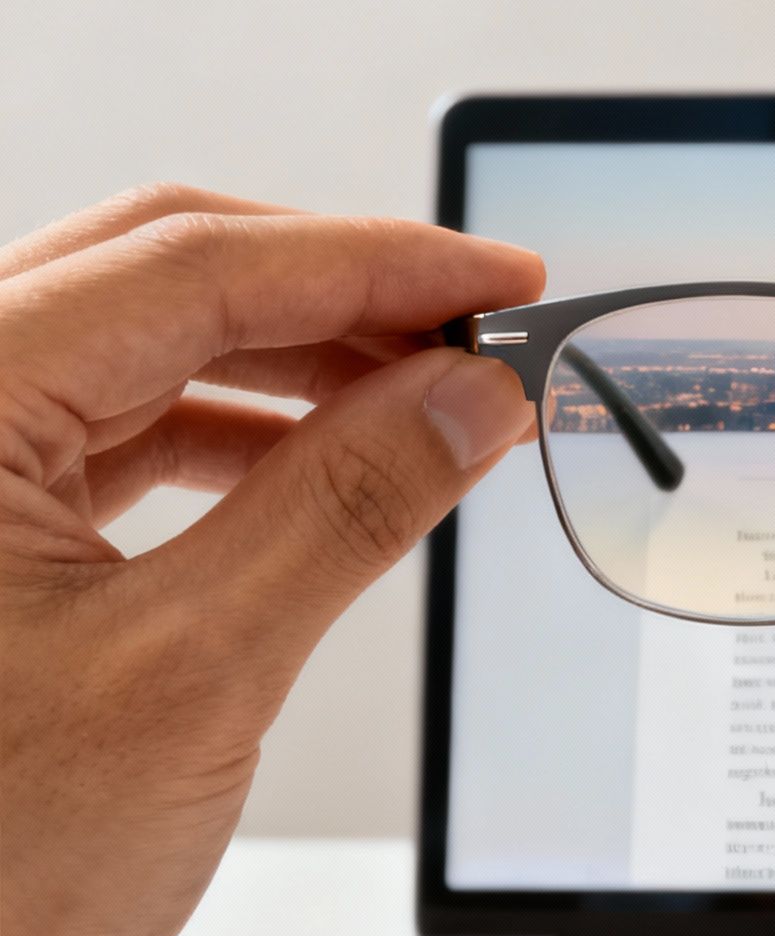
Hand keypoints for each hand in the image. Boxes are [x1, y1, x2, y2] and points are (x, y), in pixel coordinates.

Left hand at [0, 186, 542, 935]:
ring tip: (427, 398)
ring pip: (144, 348)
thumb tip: (466, 398)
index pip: (193, 267)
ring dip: (295, 363)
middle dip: (338, 292)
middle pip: (163, 276)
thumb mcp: (194, 675)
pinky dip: (236, 434)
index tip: (497, 281)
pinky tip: (325, 458)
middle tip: (477, 328)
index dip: (372, 259)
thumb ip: (345, 507)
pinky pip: (115, 430)